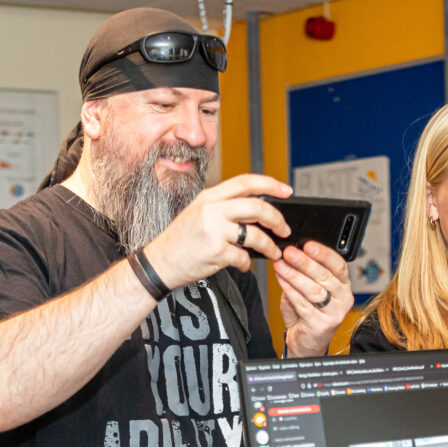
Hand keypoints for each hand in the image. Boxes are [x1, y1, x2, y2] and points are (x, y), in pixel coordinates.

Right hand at [143, 174, 291, 289]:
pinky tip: (242, 264)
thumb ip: (225, 207)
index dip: (270, 184)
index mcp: (209, 196)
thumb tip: (259, 210)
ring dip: (269, 247)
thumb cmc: (182, 240)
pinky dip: (247, 263)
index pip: (246, 182)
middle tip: (284, 230)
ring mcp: (214, 230)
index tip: (287, 190)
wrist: (160, 262)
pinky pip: (244, 257)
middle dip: (277, 220)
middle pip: (257, 207)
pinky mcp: (217, 251)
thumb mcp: (199, 213)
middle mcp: (211, 209)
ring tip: (273, 252)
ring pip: (256, 235)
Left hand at [276, 241, 353, 356]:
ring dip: (295, 275)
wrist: (306, 343)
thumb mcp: (307, 289)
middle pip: (325, 276)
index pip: (338, 265)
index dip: (324, 253)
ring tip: (280, 265)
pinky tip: (281, 280)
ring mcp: (334, 313)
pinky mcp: (321, 325)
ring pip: (314, 290)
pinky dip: (290, 290)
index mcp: (343, 286)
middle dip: (305, 262)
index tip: (307, 244)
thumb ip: (303, 273)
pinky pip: (303, 304)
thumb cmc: (307, 314)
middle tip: (289, 252)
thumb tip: (291, 254)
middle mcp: (343, 299)